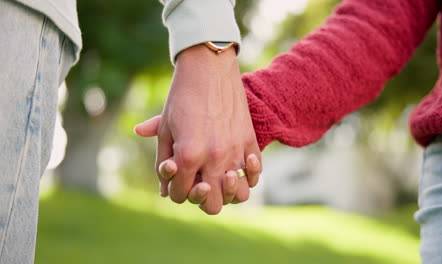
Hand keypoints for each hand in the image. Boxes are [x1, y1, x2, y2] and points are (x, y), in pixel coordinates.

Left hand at [135, 45, 260, 213]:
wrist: (209, 68)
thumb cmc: (182, 97)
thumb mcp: (165, 128)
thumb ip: (163, 161)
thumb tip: (164, 190)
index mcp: (189, 155)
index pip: (181, 195)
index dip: (175, 191)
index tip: (176, 180)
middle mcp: (215, 158)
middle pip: (213, 205)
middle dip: (201, 199)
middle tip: (197, 184)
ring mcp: (236, 150)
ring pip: (239, 195)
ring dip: (228, 192)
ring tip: (219, 178)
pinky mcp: (250, 141)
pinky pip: (255, 173)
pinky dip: (247, 176)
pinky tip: (237, 166)